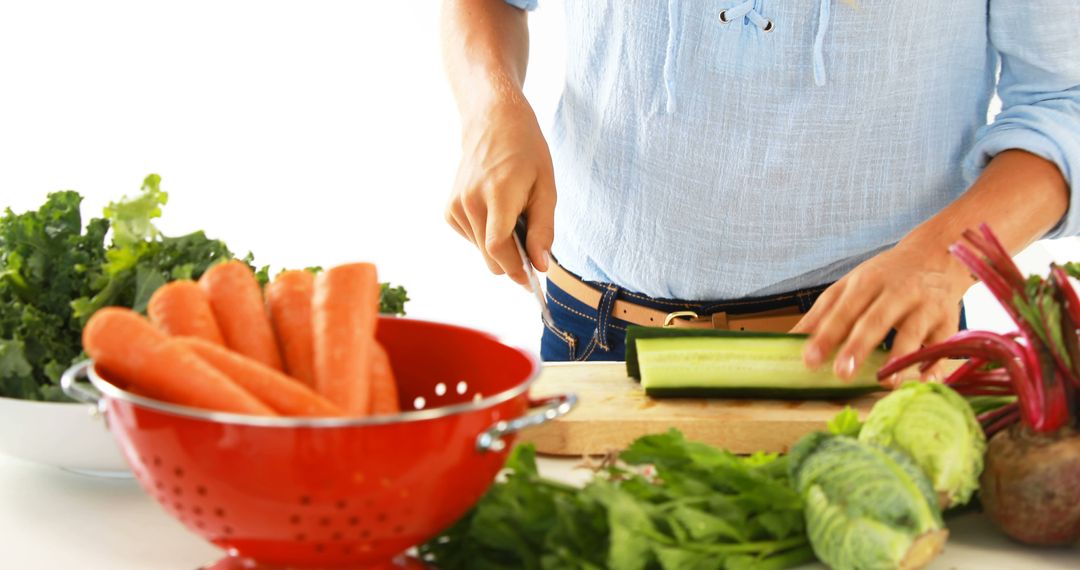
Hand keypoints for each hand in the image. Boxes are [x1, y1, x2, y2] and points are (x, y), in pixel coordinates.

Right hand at [444, 98, 555, 285]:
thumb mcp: (546, 187)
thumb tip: (540, 266)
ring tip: (513, 216)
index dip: (516, 270)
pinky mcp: (449, 210)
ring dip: (501, 247)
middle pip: (490, 256)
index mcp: (497, 194)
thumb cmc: (525, 152)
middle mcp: (470, 202)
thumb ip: (542, 229)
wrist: (492, 122)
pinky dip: (487, 236)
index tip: (532, 281)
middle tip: (532, 246)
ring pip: (482, 251)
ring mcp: (456, 206)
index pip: (498, 248)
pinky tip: (496, 212)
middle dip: (513, 261)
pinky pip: (473, 240)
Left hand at [791, 240, 975, 384]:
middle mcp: (897, 292)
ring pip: (912, 332)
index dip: (827, 335)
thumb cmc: (885, 276)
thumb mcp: (850, 285)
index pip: (843, 310)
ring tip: (886, 382)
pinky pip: (942, 345)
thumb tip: (789, 339)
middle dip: (858, 346)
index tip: (809, 359)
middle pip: (876, 320)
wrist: (937, 255)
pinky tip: (925, 381)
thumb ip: (822, 313)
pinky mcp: (948, 321)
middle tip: (842, 373)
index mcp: (867, 282)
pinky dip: (935, 364)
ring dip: (899, 357)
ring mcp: (925, 306)